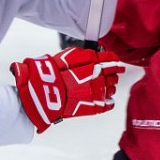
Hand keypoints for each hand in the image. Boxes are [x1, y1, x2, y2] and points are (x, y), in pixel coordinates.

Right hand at [11, 46, 127, 132]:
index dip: (115, 61)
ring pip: (112, 89)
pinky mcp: (95, 106)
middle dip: (112, 74)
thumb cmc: (50, 73)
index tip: (118, 63)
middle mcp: (99, 77)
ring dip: (108, 87)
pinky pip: (109, 104)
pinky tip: (102, 99)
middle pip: (113, 75)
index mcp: (93, 63)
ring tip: (100, 87)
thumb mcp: (67, 56)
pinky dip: (107, 101)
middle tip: (108, 75)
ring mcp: (98, 92)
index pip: (111, 60)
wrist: (42, 92)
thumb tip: (96, 53)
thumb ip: (84, 54)